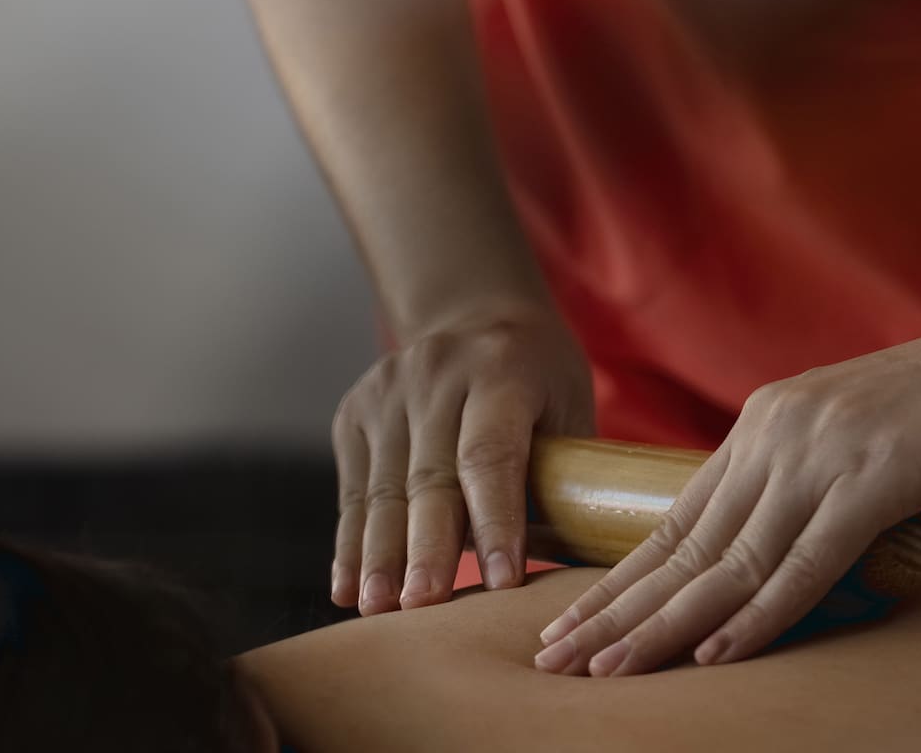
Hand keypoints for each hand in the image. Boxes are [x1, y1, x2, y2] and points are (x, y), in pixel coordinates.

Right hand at [329, 306, 591, 615]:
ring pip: (383, 489)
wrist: (474, 311)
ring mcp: (388, 392)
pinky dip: (351, 543)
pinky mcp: (354, 412)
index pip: (491, 454)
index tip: (504, 579)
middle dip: (427, 549)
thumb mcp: (569, 403)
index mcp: (501, 370)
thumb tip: (566, 563)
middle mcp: (436, 376)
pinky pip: (354, 490)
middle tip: (425, 606)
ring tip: (380, 609)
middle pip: (430, 477)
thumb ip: (561, 471)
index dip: (495, 519)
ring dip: (380, 556)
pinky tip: (350, 588)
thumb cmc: (540, 375)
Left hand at [531, 291, 920, 675]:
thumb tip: (800, 567)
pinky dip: (759, 615)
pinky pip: (806, 561)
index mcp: (773, 420)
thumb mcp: (875, 452)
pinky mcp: (878, 475)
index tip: (576, 625)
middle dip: (618, 611)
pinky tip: (716, 656)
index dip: (625, 579)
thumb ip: (828, 499)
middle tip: (555, 662)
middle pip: (687, 543)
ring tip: (606, 674)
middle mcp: (782, 430)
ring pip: (730, 560)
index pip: (682, 517)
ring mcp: (826, 451)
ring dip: (666, 628)